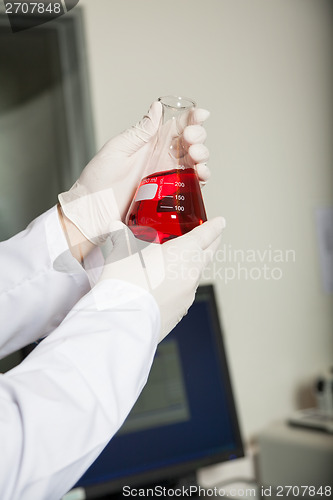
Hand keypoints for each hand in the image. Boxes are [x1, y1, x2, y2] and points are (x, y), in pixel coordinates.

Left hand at [58, 101, 210, 245]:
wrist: (93, 211)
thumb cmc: (98, 181)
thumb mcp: (117, 150)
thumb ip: (139, 132)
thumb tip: (157, 107)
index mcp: (149, 144)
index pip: (176, 126)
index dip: (191, 118)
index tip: (200, 115)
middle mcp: (161, 159)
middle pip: (190, 143)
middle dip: (198, 136)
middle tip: (190, 139)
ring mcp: (167, 177)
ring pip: (195, 162)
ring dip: (202, 155)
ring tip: (196, 155)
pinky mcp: (169, 196)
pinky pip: (192, 185)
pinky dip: (201, 177)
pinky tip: (200, 173)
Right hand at [97, 217, 224, 341]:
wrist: (124, 320)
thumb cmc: (127, 282)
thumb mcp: (121, 252)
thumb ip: (121, 237)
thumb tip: (115, 227)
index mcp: (184, 251)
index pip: (207, 234)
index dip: (215, 226)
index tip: (221, 222)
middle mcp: (192, 272)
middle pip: (208, 254)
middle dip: (212, 243)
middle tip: (212, 237)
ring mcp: (188, 294)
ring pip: (195, 275)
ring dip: (191, 267)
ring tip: (178, 263)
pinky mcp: (180, 311)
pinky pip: (183, 293)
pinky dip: (178, 286)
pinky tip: (165, 287)